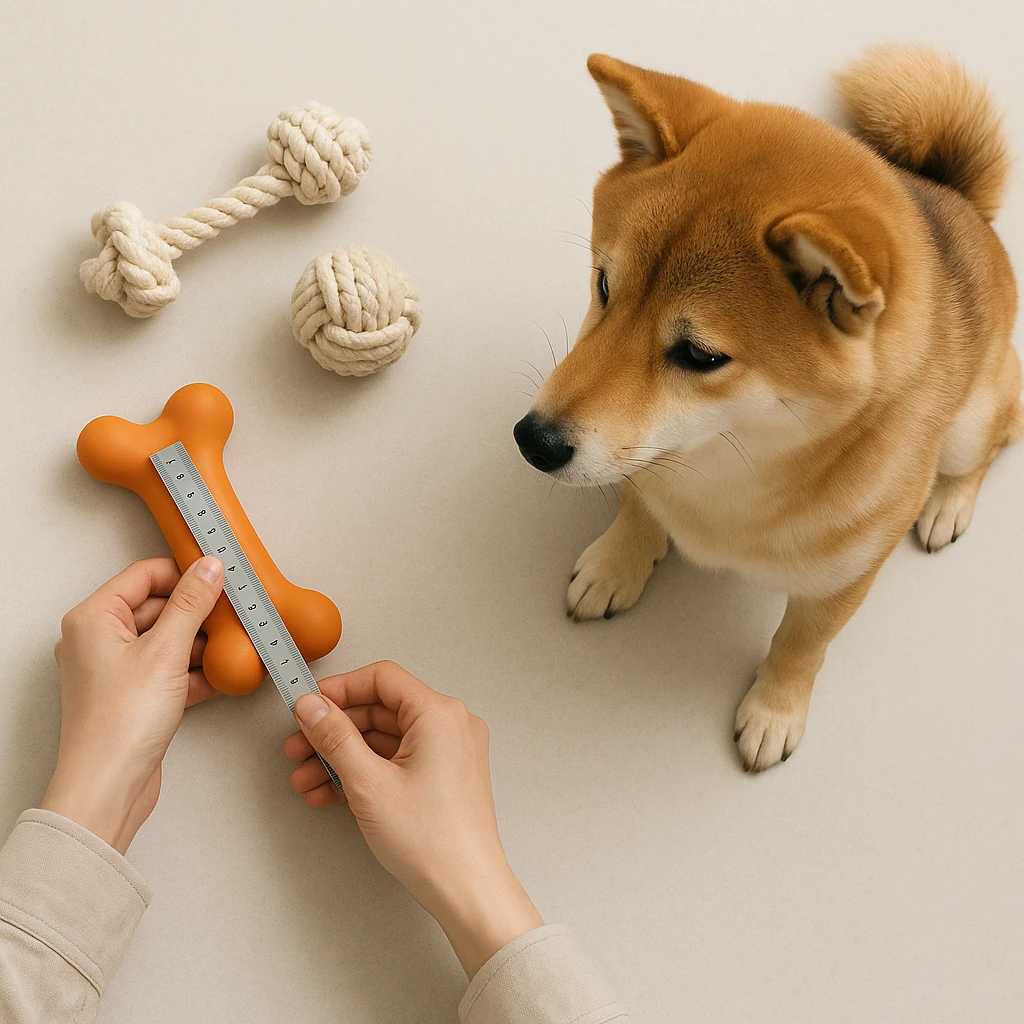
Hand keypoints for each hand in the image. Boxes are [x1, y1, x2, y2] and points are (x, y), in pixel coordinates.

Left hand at [42, 557, 223, 854]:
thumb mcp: (166, 651)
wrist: (110, 786)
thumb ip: (192, 604)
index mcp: (93, 619)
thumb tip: (208, 569)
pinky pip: (170, 669)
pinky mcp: (134, 695)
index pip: (144, 575)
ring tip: (231, 645)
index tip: (216, 574)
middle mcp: (98, 640)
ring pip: (167, 640)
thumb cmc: (117, 725)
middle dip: (197, 612)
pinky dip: (195, 670)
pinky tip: (221, 674)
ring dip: (200, 643)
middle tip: (231, 612)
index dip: (183, 572)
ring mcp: (116, 669)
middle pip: (158, 607)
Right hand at [284, 661, 542, 976]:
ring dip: (342, 757)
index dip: (340, 689)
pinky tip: (330, 793)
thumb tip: (312, 707)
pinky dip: (365, 772)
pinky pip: (397, 761)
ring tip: (306, 779)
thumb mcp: (368, 783)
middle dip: (334, 731)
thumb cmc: (431, 840)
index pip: (382, 679)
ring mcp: (449, 751)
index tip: (309, 705)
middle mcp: (449, 725)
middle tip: (298, 748)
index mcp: (439, 714)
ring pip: (384, 740)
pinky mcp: (444, 775)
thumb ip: (335, 737)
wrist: (466, 890)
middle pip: (380, 710)